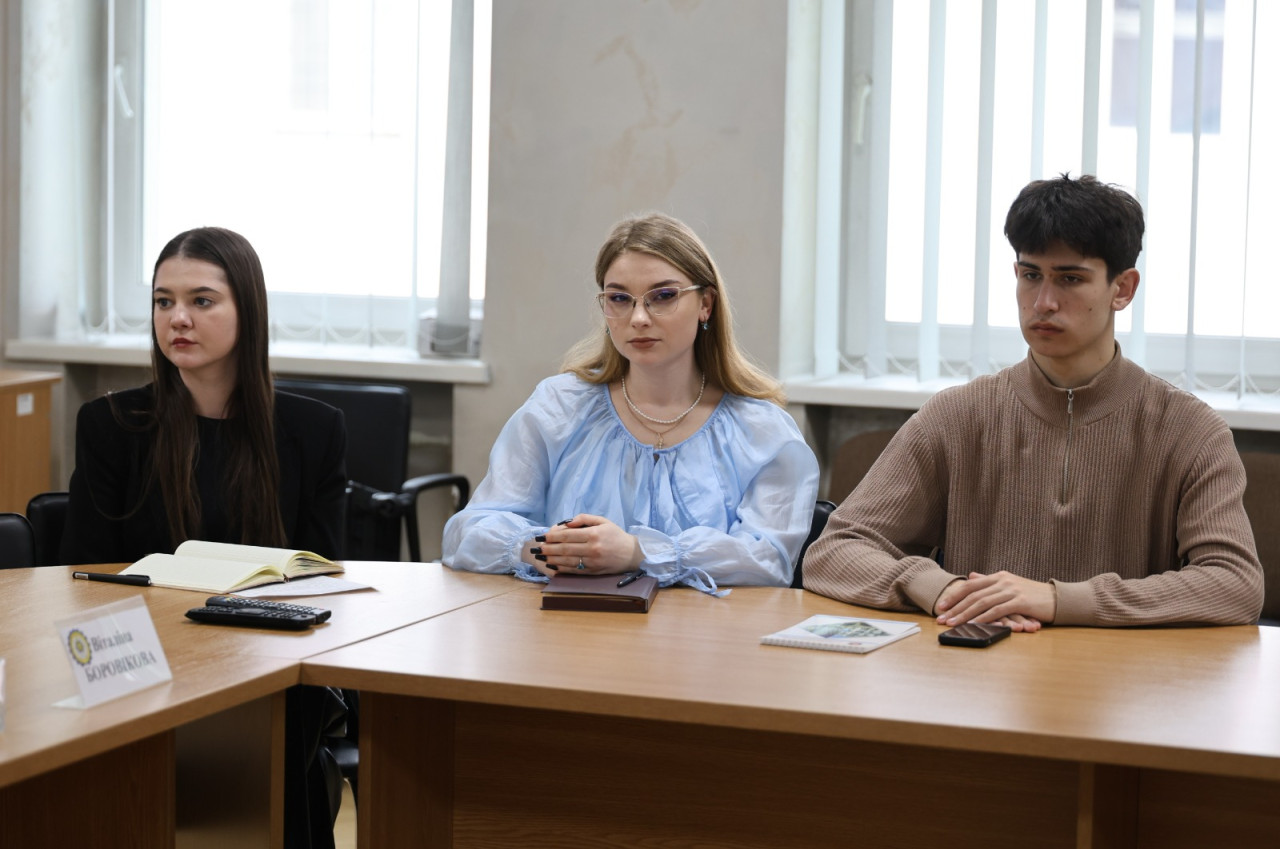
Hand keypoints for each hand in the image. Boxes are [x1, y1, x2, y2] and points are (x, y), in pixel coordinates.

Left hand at [526, 514, 642, 575]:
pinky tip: (552, 566)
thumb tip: (566, 522)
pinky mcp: (593, 571)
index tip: (542, 536)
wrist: (631, 554)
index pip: (568, 535)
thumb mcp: (602, 521)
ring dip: (551, 559)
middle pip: (565, 549)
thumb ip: (584, 518)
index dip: (553, 536)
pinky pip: (573, 570)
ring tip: (541, 556)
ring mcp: (592, 561)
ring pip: (567, 561)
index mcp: (594, 534)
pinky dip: (561, 569)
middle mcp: (592, 548)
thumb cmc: (615, 535)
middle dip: (548, 548)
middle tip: (537, 547)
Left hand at [935, 571, 1054, 628]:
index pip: (971, 585)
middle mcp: (1003, 581)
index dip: (954, 596)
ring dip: (965, 615)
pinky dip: (984, 618)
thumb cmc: (1033, 595)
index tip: (940, 606)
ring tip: (952, 624)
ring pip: (982, 603)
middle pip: (973, 595)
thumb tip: (971, 576)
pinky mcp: (1021, 602)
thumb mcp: (1010, 585)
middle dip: (955, 608)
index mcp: (999, 576)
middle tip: (941, 618)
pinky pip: (998, 610)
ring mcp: (1012, 590)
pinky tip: (974, 625)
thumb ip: (990, 581)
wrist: (1058, 598)